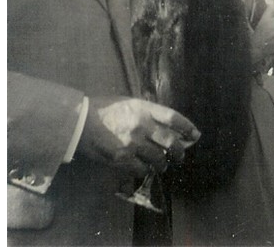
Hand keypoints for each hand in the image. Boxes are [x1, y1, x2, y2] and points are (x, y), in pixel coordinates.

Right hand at [78, 97, 199, 177]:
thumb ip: (147, 111)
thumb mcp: (128, 102)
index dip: (187, 127)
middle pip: (170, 141)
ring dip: (163, 164)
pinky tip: (145, 169)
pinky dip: (146, 170)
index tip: (195, 135)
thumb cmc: (103, 109)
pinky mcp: (122, 158)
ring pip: (158, 158)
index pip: (173, 117)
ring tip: (162, 165)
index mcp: (144, 108)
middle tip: (180, 156)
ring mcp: (133, 142)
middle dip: (179, 151)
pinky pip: (142, 168)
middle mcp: (141, 125)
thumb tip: (166, 123)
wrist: (79, 122)